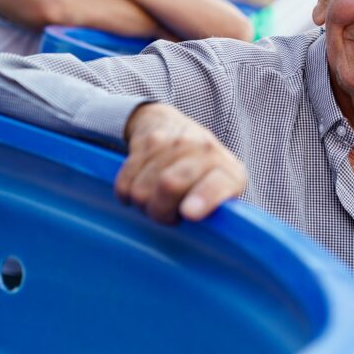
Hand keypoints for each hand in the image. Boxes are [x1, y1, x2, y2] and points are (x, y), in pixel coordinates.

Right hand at [116, 103, 245, 223]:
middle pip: (169, 185)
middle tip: (169, 214)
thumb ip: (216, 212)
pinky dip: (128, 193)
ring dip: (144, 203)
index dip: (203, 198)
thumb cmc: (205, 174)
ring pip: (142, 189)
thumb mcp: (222, 194)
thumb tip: (202, 226)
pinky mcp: (146, 141)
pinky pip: (125, 182)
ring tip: (158, 198)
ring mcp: (174, 142)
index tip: (189, 212)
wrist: (177, 127)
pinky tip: (144, 186)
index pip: (218, 183)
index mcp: (228, 171)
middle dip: (161, 211)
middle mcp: (203, 150)